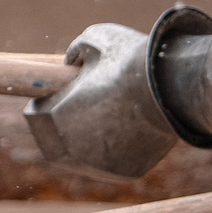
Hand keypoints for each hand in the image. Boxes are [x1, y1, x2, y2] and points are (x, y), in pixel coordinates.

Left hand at [22, 21, 182, 178]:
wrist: (173, 87)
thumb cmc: (130, 60)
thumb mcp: (96, 39)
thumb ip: (76, 51)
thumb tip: (72, 61)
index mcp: (54, 118)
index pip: (38, 114)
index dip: (49, 103)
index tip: (62, 96)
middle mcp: (70, 149)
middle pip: (56, 141)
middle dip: (65, 126)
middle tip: (83, 110)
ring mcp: (97, 166)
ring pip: (86, 153)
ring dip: (92, 139)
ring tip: (113, 116)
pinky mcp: (123, 174)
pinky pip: (113, 162)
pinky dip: (119, 149)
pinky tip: (132, 129)